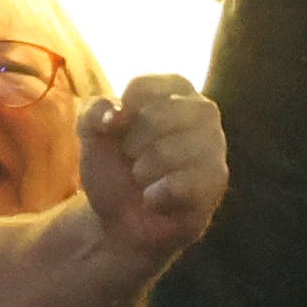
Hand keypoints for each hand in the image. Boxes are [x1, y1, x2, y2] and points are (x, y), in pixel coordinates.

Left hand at [76, 76, 226, 258]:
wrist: (119, 219)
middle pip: (158, 116)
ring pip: (170, 150)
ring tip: (143, 178)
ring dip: (143, 170)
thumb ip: (95, 110)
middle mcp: (202, 112)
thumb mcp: (91, 133)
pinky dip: (155, 195)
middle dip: (132, 144)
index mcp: (175, 90)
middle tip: (133, 159)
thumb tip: (117, 115)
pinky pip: (183, 183)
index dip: (118, 116)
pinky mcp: (215, 183)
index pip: (142, 87)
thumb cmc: (114, 167)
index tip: (116, 132)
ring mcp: (214, 147)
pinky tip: (152, 199)